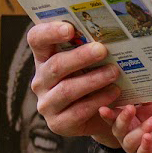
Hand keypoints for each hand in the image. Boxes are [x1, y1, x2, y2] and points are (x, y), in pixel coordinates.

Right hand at [28, 22, 122, 144]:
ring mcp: (47, 103)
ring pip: (67, 89)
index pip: (37, 39)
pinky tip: (114, 92)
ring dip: (93, 80)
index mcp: (45, 57)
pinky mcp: (58, 123)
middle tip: (102, 50)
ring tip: (114, 72)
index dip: (50, 32)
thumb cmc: (94, 77)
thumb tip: (113, 32)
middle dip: (80, 56)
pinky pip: (77, 111)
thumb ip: (92, 46)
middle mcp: (41, 80)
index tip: (70, 28)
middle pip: (55, 65)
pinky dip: (98, 100)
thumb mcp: (91, 61)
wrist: (101, 113)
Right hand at [100, 102, 151, 152]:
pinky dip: (144, 145)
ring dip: (140, 130)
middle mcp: (125, 135)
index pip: (112, 118)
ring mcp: (134, 147)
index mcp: (124, 121)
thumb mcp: (151, 103)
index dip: (107, 114)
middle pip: (118, 129)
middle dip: (123, 119)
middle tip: (131, 108)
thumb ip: (141, 97)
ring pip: (130, 141)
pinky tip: (148, 137)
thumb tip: (133, 85)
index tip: (102, 109)